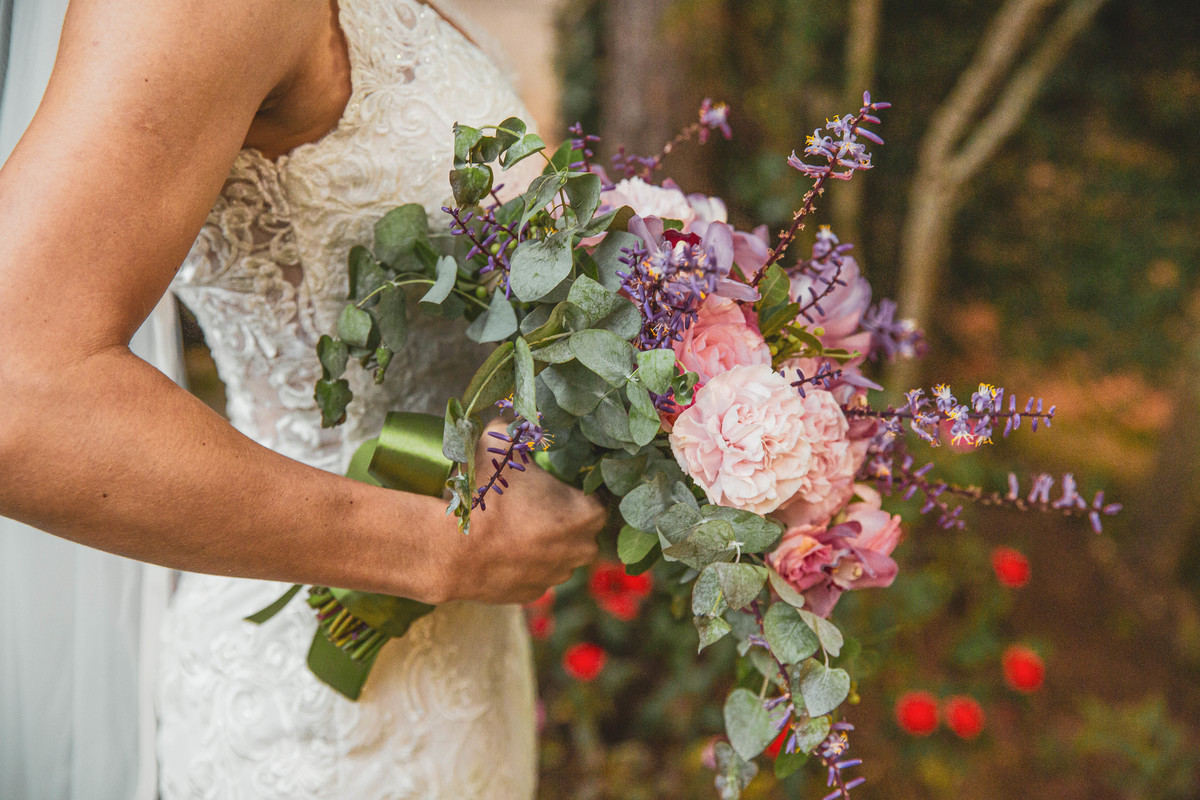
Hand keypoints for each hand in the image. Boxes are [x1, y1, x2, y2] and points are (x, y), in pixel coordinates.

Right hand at [432, 421, 604, 604]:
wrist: (450, 550)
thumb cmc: (483, 495)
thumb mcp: (498, 443)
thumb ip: (514, 425)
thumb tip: (516, 415)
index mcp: (587, 514)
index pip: (597, 496)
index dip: (576, 485)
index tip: (556, 479)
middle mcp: (581, 549)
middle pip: (582, 527)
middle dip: (564, 514)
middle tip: (534, 499)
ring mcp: (557, 576)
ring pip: (560, 552)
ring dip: (546, 539)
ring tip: (515, 522)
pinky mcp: (532, 595)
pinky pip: (536, 572)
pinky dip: (525, 561)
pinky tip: (503, 546)